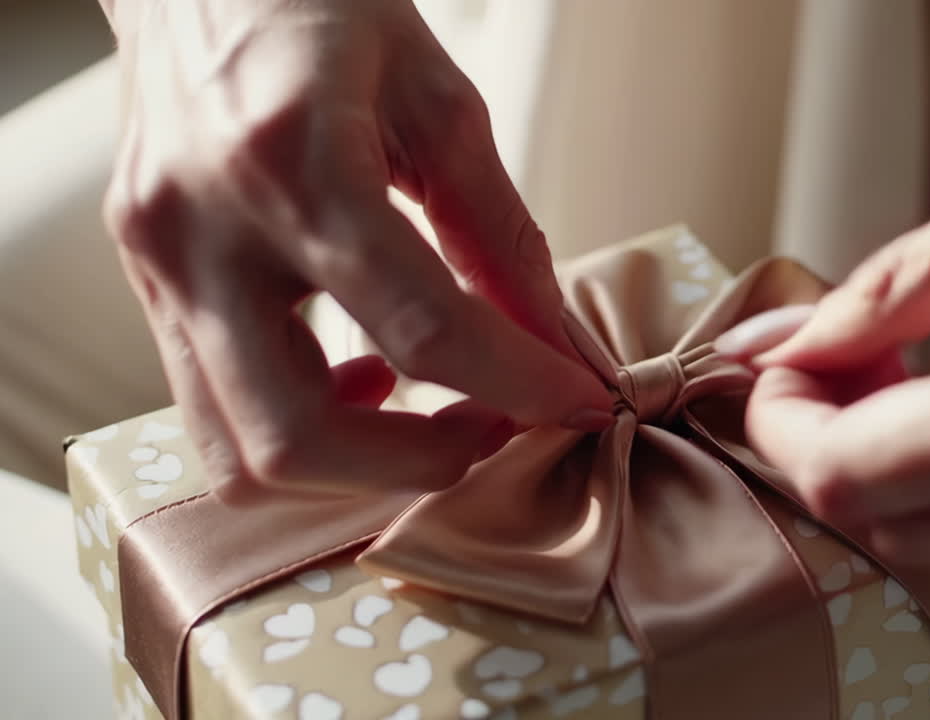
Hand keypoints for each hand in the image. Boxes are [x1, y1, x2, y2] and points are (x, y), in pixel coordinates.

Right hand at [101, 0, 611, 500]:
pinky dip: (303, 430)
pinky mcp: (143, 286)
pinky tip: (362, 376)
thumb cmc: (320, 7)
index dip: (521, 386)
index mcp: (290, 163)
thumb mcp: (437, 98)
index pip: (422, 329)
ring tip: (429, 411)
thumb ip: (498, 230)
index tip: (579, 404)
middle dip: (418, 465)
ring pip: (238, 455)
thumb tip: (552, 343)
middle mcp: (201, 233)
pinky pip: (215, 412)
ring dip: (355, 468)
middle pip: (295, 438)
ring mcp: (155, 268)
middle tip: (495, 427)